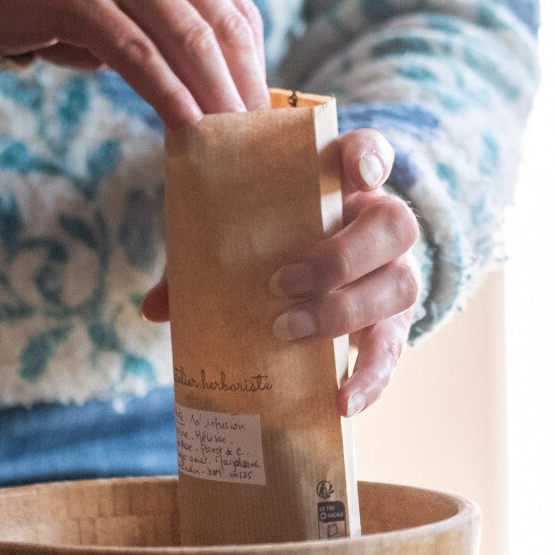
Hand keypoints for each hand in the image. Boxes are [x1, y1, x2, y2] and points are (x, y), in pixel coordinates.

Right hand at [0, 0, 267, 127]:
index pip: (235, 3)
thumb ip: (174, 21)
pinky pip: (138, 54)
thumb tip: (227, 87)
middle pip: (217, 22)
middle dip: (241, 83)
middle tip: (254, 131)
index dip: (255, 60)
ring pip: (185, 38)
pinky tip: (185, 124)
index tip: (263, 106)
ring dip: (213, 94)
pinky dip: (168, 93)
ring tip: (229, 136)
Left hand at [140, 128, 421, 415]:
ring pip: (401, 286)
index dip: (370, 157)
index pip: (370, 152)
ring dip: (344, 311)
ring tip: (286, 332)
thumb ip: (198, 261)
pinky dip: (369, 378)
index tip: (358, 172)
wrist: (295, 288)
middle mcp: (379, 226)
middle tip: (279, 283)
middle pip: (395, 225)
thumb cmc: (264, 249)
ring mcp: (392, 276)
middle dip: (340, 256)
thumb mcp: (231, 241)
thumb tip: (153, 308)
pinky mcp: (391, 327)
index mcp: (341, 186)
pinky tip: (341, 401)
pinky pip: (392, 352)